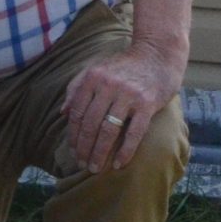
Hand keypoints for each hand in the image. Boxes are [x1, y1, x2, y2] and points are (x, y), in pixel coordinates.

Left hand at [61, 42, 180, 172]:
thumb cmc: (124, 66)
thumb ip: (77, 88)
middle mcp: (108, 86)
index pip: (77, 113)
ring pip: (108, 130)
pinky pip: (134, 132)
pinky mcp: (147, 103)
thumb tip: (63, 112)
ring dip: (100, 153)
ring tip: (95, 167)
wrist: (158, 54)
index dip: (73, 135)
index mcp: (93, 78)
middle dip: (84, 148)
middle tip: (82, 164)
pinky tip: (118, 164)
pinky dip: (125, 151)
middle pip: (90, 124)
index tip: (73, 151)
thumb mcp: (97, 70)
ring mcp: (128, 95)